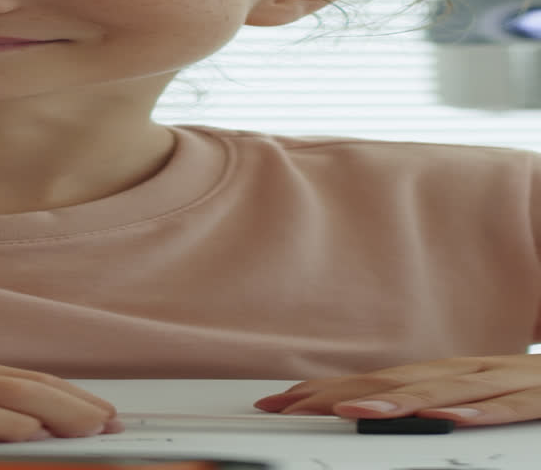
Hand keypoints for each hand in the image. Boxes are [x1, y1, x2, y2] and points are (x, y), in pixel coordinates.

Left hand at [252, 354, 540, 426]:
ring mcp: (506, 379)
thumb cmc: (535, 389)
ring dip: (397, 402)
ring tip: (353, 412)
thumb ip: (431, 405)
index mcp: (448, 374)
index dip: (325, 390)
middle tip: (293, 408)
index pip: (374, 381)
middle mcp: (468, 371)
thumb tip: (372, 417)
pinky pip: (510, 404)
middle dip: (340, 394)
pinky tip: (449, 420)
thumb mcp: (479, 396)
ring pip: (444, 390)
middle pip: (395, 382)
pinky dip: (480, 411)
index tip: (277, 403)